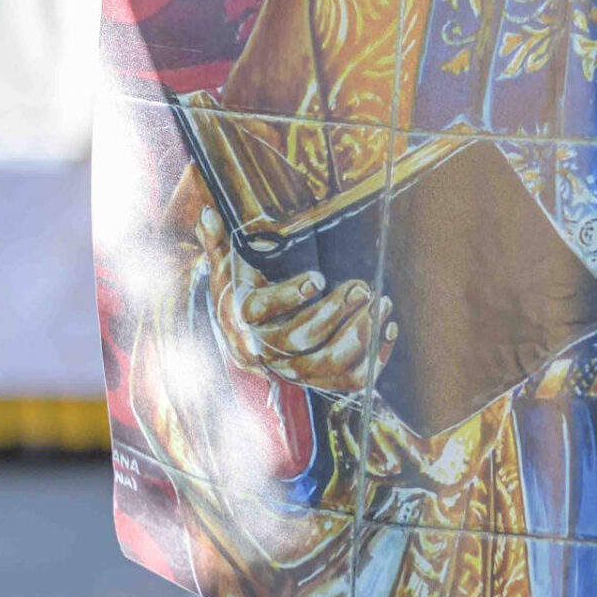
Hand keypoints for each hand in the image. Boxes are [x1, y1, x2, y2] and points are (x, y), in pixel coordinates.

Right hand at [195, 206, 395, 395]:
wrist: (248, 341)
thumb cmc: (243, 295)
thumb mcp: (227, 267)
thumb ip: (218, 241)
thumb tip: (208, 213)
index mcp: (243, 317)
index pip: (258, 311)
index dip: (288, 296)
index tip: (318, 278)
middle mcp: (266, 349)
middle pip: (298, 339)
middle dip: (335, 313)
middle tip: (363, 287)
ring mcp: (293, 370)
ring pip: (327, 365)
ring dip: (359, 335)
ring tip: (382, 303)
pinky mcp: (320, 382)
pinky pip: (350, 382)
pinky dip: (374, 360)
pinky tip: (388, 330)